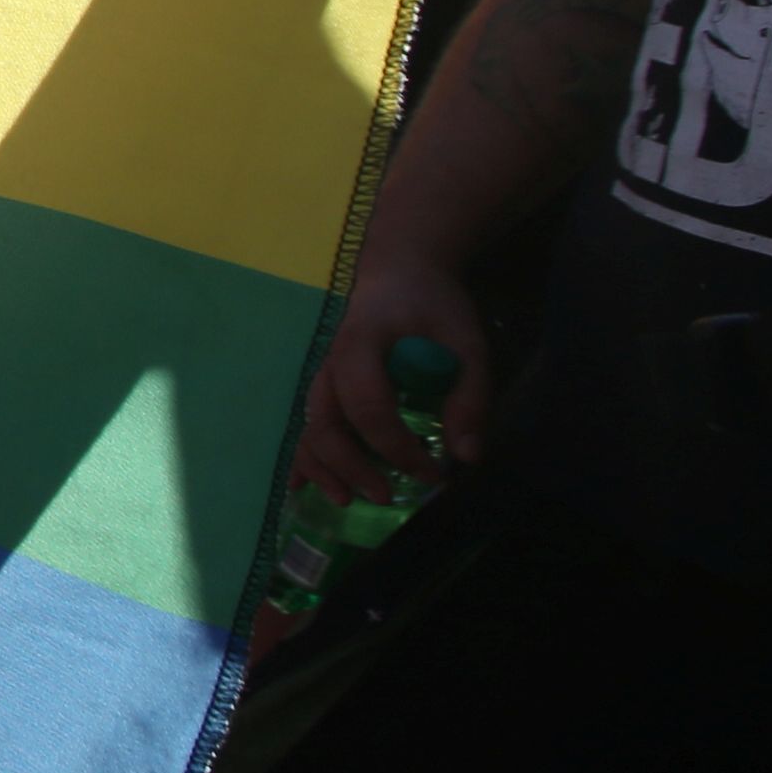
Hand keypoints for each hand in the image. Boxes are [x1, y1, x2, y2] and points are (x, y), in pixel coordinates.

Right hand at [296, 239, 494, 505]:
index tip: (432, 470)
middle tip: (388, 496)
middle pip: (324, 422)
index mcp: (362, 342)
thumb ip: (470, 396)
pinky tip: (301, 488)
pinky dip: (302, 458)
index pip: (368, 404)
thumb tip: (467, 457)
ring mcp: (320, 374)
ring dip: (324, 468)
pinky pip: (304, 425)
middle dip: (351, 466)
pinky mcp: (321, 385)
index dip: (396, 446)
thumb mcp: (466, 343)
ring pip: (308, 428)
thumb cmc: (433, 306)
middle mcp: (329, 360)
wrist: (398, 272)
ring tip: (349, 500)